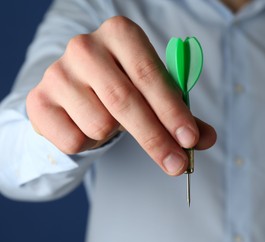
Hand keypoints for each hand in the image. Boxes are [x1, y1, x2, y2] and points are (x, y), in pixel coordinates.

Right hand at [26, 16, 216, 175]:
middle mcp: (86, 47)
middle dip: (155, 138)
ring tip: (110, 122)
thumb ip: (180, 115)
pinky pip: (74, 139)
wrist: (73, 93)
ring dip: (114, 135)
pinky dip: (89, 143)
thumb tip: (205, 139)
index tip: (190, 140)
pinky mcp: (38, 101)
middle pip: (125, 101)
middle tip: (176, 164)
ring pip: (100, 124)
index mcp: (120, 34)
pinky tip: (86, 126)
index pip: (149, 75)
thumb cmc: (121, 88)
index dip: (171, 110)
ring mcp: (57, 73)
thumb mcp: (153, 94)